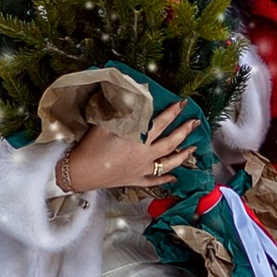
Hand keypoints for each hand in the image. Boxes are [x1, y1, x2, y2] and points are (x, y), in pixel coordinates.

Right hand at [58, 102, 199, 193]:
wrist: (81, 172)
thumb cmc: (92, 146)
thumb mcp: (105, 123)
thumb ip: (121, 109)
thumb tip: (132, 95)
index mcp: (139, 140)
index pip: (161, 123)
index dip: (173, 112)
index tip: (183, 104)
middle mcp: (145, 155)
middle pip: (170, 142)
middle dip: (184, 131)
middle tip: (195, 122)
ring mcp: (142, 170)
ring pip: (168, 163)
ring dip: (183, 156)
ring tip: (193, 149)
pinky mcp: (135, 180)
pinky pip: (155, 181)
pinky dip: (166, 180)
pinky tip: (174, 178)